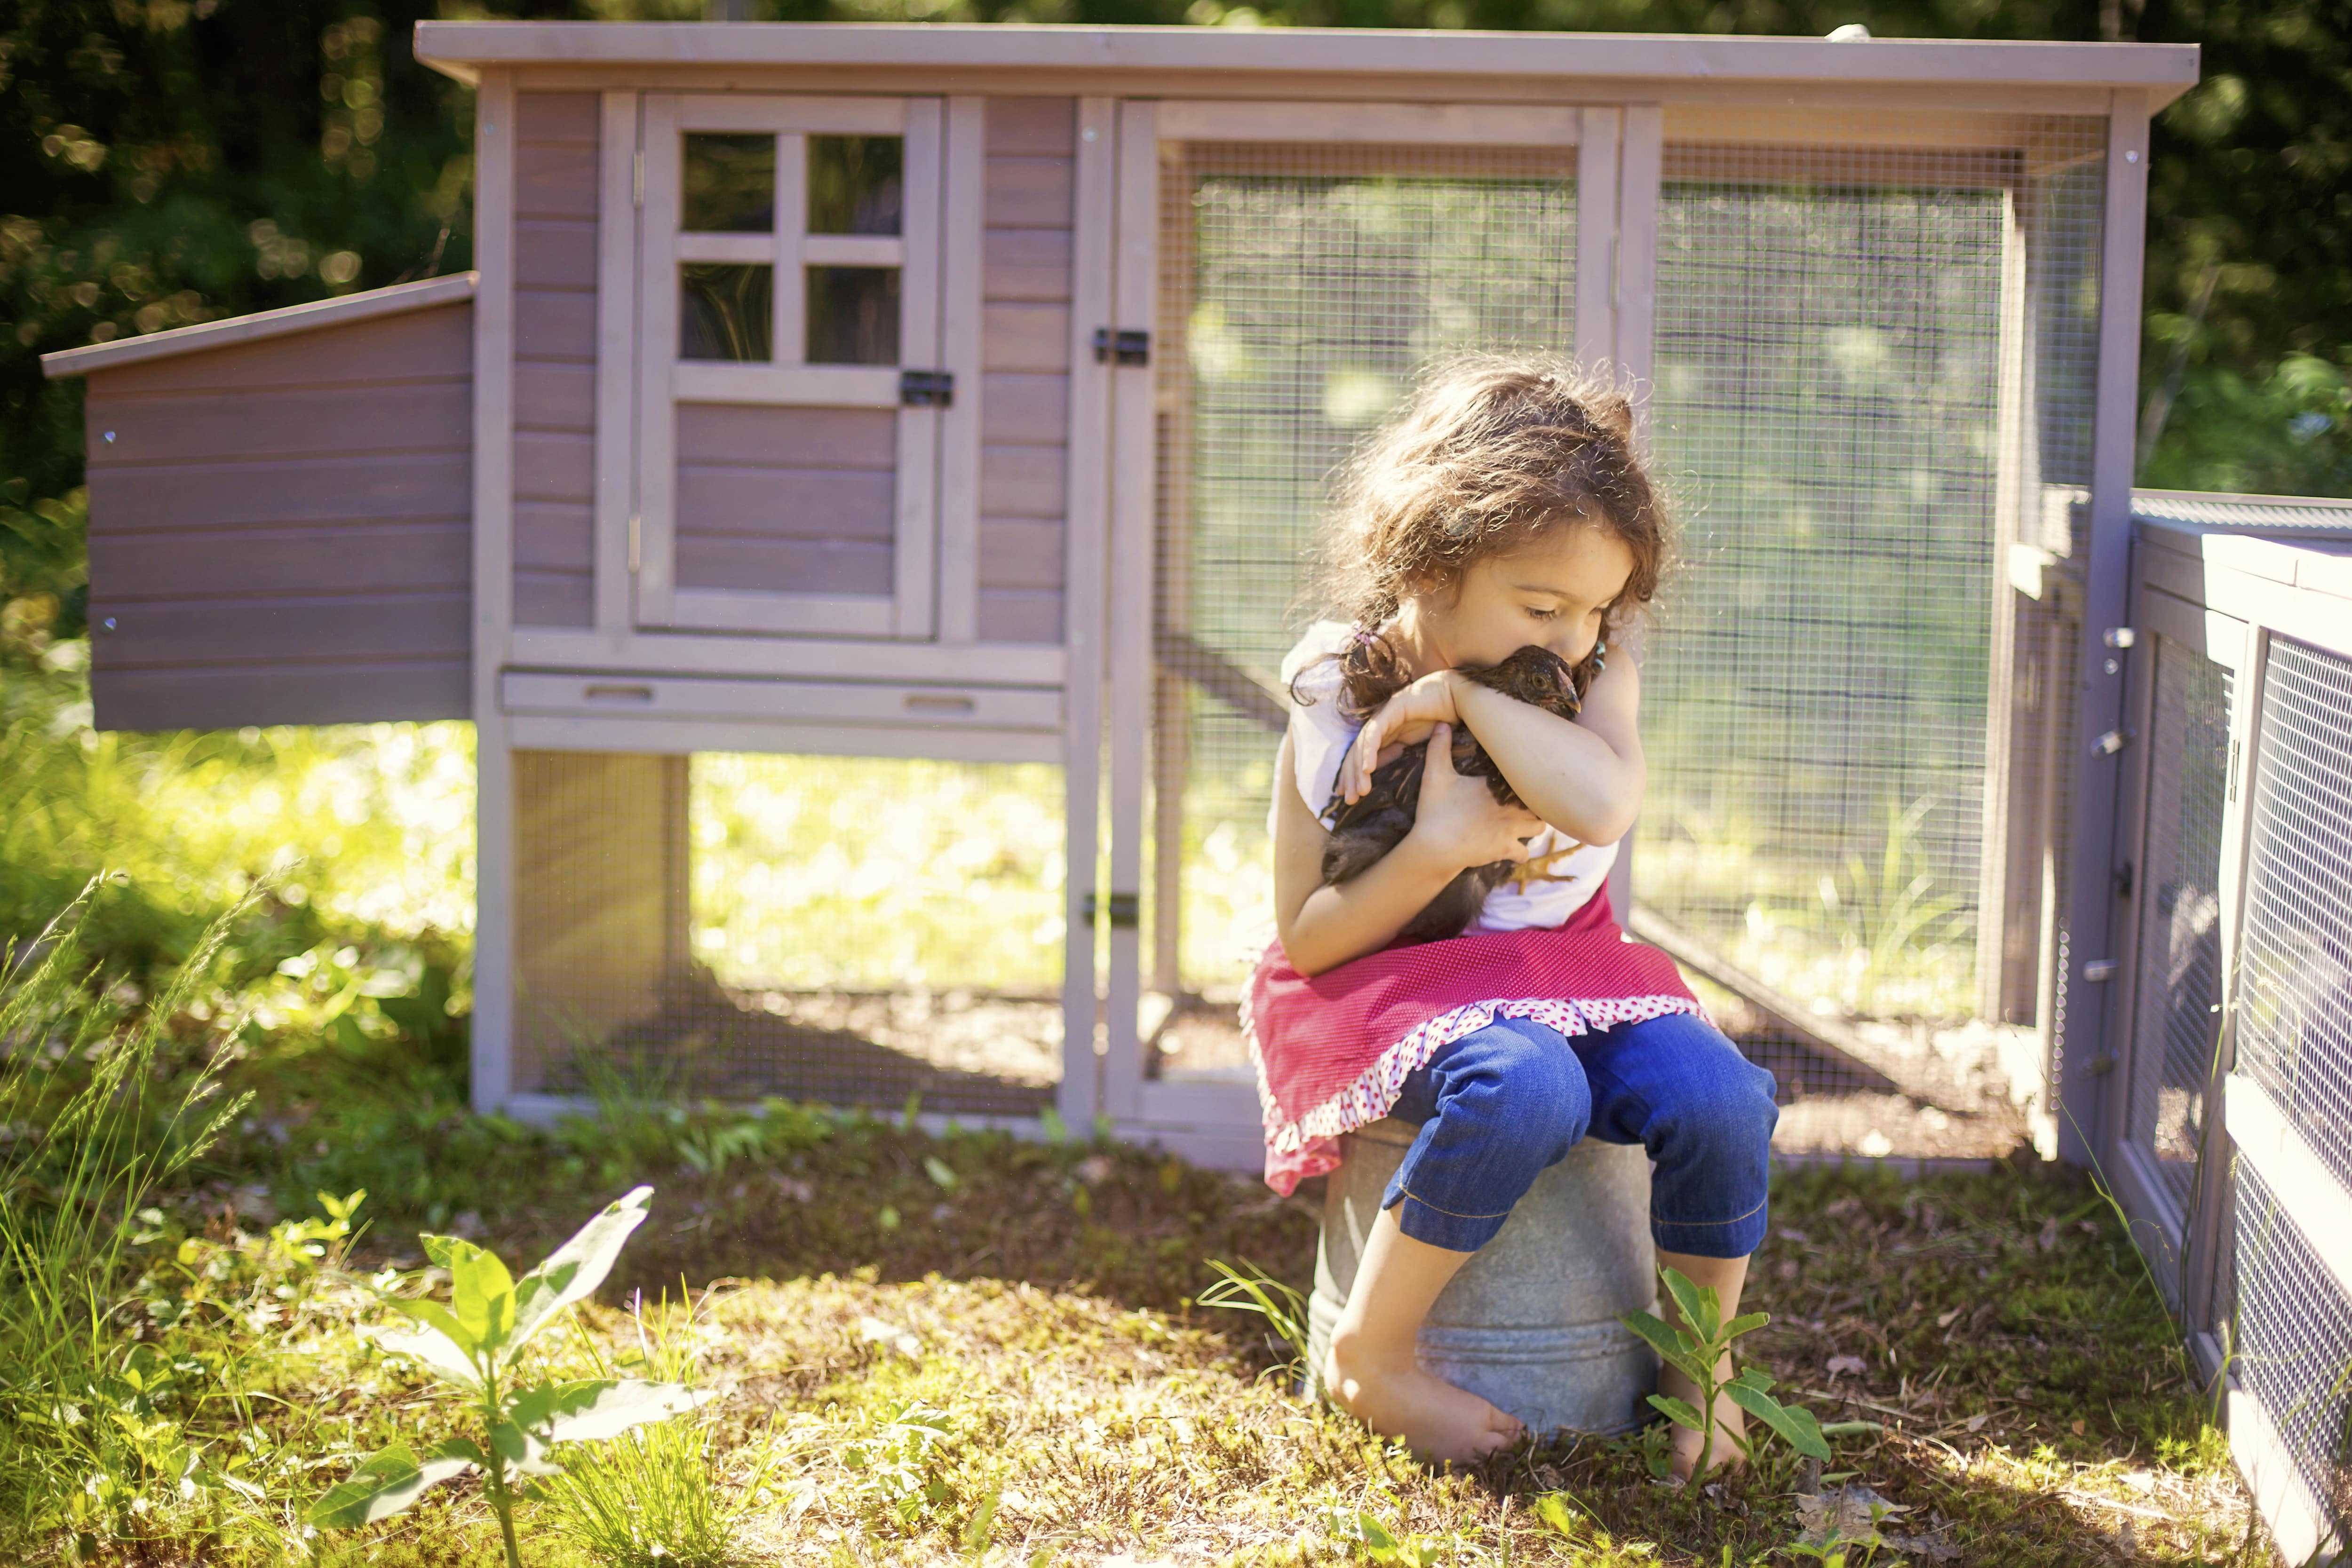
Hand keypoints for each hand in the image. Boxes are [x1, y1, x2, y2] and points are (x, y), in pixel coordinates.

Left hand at [1341, 672, 1461, 803]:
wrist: (1458, 697)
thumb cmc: (1443, 721)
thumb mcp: (1419, 747)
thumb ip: (1401, 756)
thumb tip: (1388, 772)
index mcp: (1386, 735)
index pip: (1362, 757)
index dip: (1353, 776)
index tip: (1350, 797)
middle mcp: (1381, 725)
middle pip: (1356, 753)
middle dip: (1351, 777)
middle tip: (1350, 800)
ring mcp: (1385, 715)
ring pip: (1362, 745)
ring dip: (1358, 769)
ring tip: (1360, 790)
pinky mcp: (1392, 709)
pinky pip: (1375, 733)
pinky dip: (1369, 751)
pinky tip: (1367, 769)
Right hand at [1403, 723, 1543, 871]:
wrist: (1434, 847)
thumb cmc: (1434, 811)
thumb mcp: (1434, 775)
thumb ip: (1439, 748)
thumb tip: (1442, 723)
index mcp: (1497, 786)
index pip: (1527, 778)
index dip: (1530, 777)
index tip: (1524, 777)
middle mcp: (1510, 808)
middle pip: (1540, 803)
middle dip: (1536, 802)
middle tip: (1525, 800)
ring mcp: (1511, 830)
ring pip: (1539, 828)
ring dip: (1532, 825)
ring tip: (1522, 822)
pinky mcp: (1505, 850)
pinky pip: (1524, 854)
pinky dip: (1520, 852)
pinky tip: (1510, 847)